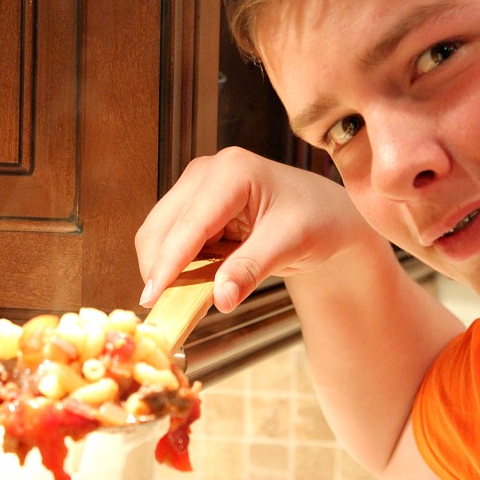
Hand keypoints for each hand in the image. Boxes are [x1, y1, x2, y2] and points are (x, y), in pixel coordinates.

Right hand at [135, 147, 360, 311]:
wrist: (327, 214)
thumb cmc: (316, 219)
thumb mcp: (291, 245)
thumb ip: (252, 269)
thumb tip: (221, 298)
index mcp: (232, 172)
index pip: (189, 224)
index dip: (168, 263)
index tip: (152, 298)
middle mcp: (206, 172)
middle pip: (161, 227)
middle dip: (160, 268)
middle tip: (168, 308)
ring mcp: (196, 186)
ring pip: (158, 234)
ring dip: (166, 267)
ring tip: (187, 295)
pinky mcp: (193, 204)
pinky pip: (170, 239)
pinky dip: (176, 264)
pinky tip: (196, 279)